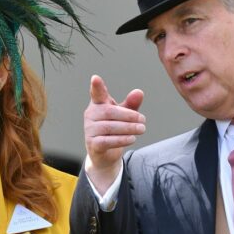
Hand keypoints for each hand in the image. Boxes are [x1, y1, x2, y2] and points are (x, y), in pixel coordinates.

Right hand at [83, 75, 144, 192]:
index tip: (95, 78)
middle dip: (128, 115)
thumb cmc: (114, 130)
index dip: (96, 87)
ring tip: (142, 129)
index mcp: (98, 104)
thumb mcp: (124, 116)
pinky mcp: (93, 144)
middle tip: (143, 120)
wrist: (106, 155)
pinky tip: (133, 138)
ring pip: (109, 127)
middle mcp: (90, 115)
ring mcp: (90, 130)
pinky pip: (107, 141)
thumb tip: (139, 92)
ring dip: (128, 128)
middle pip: (109, 112)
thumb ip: (131, 104)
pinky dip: (122, 139)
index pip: (96, 94)